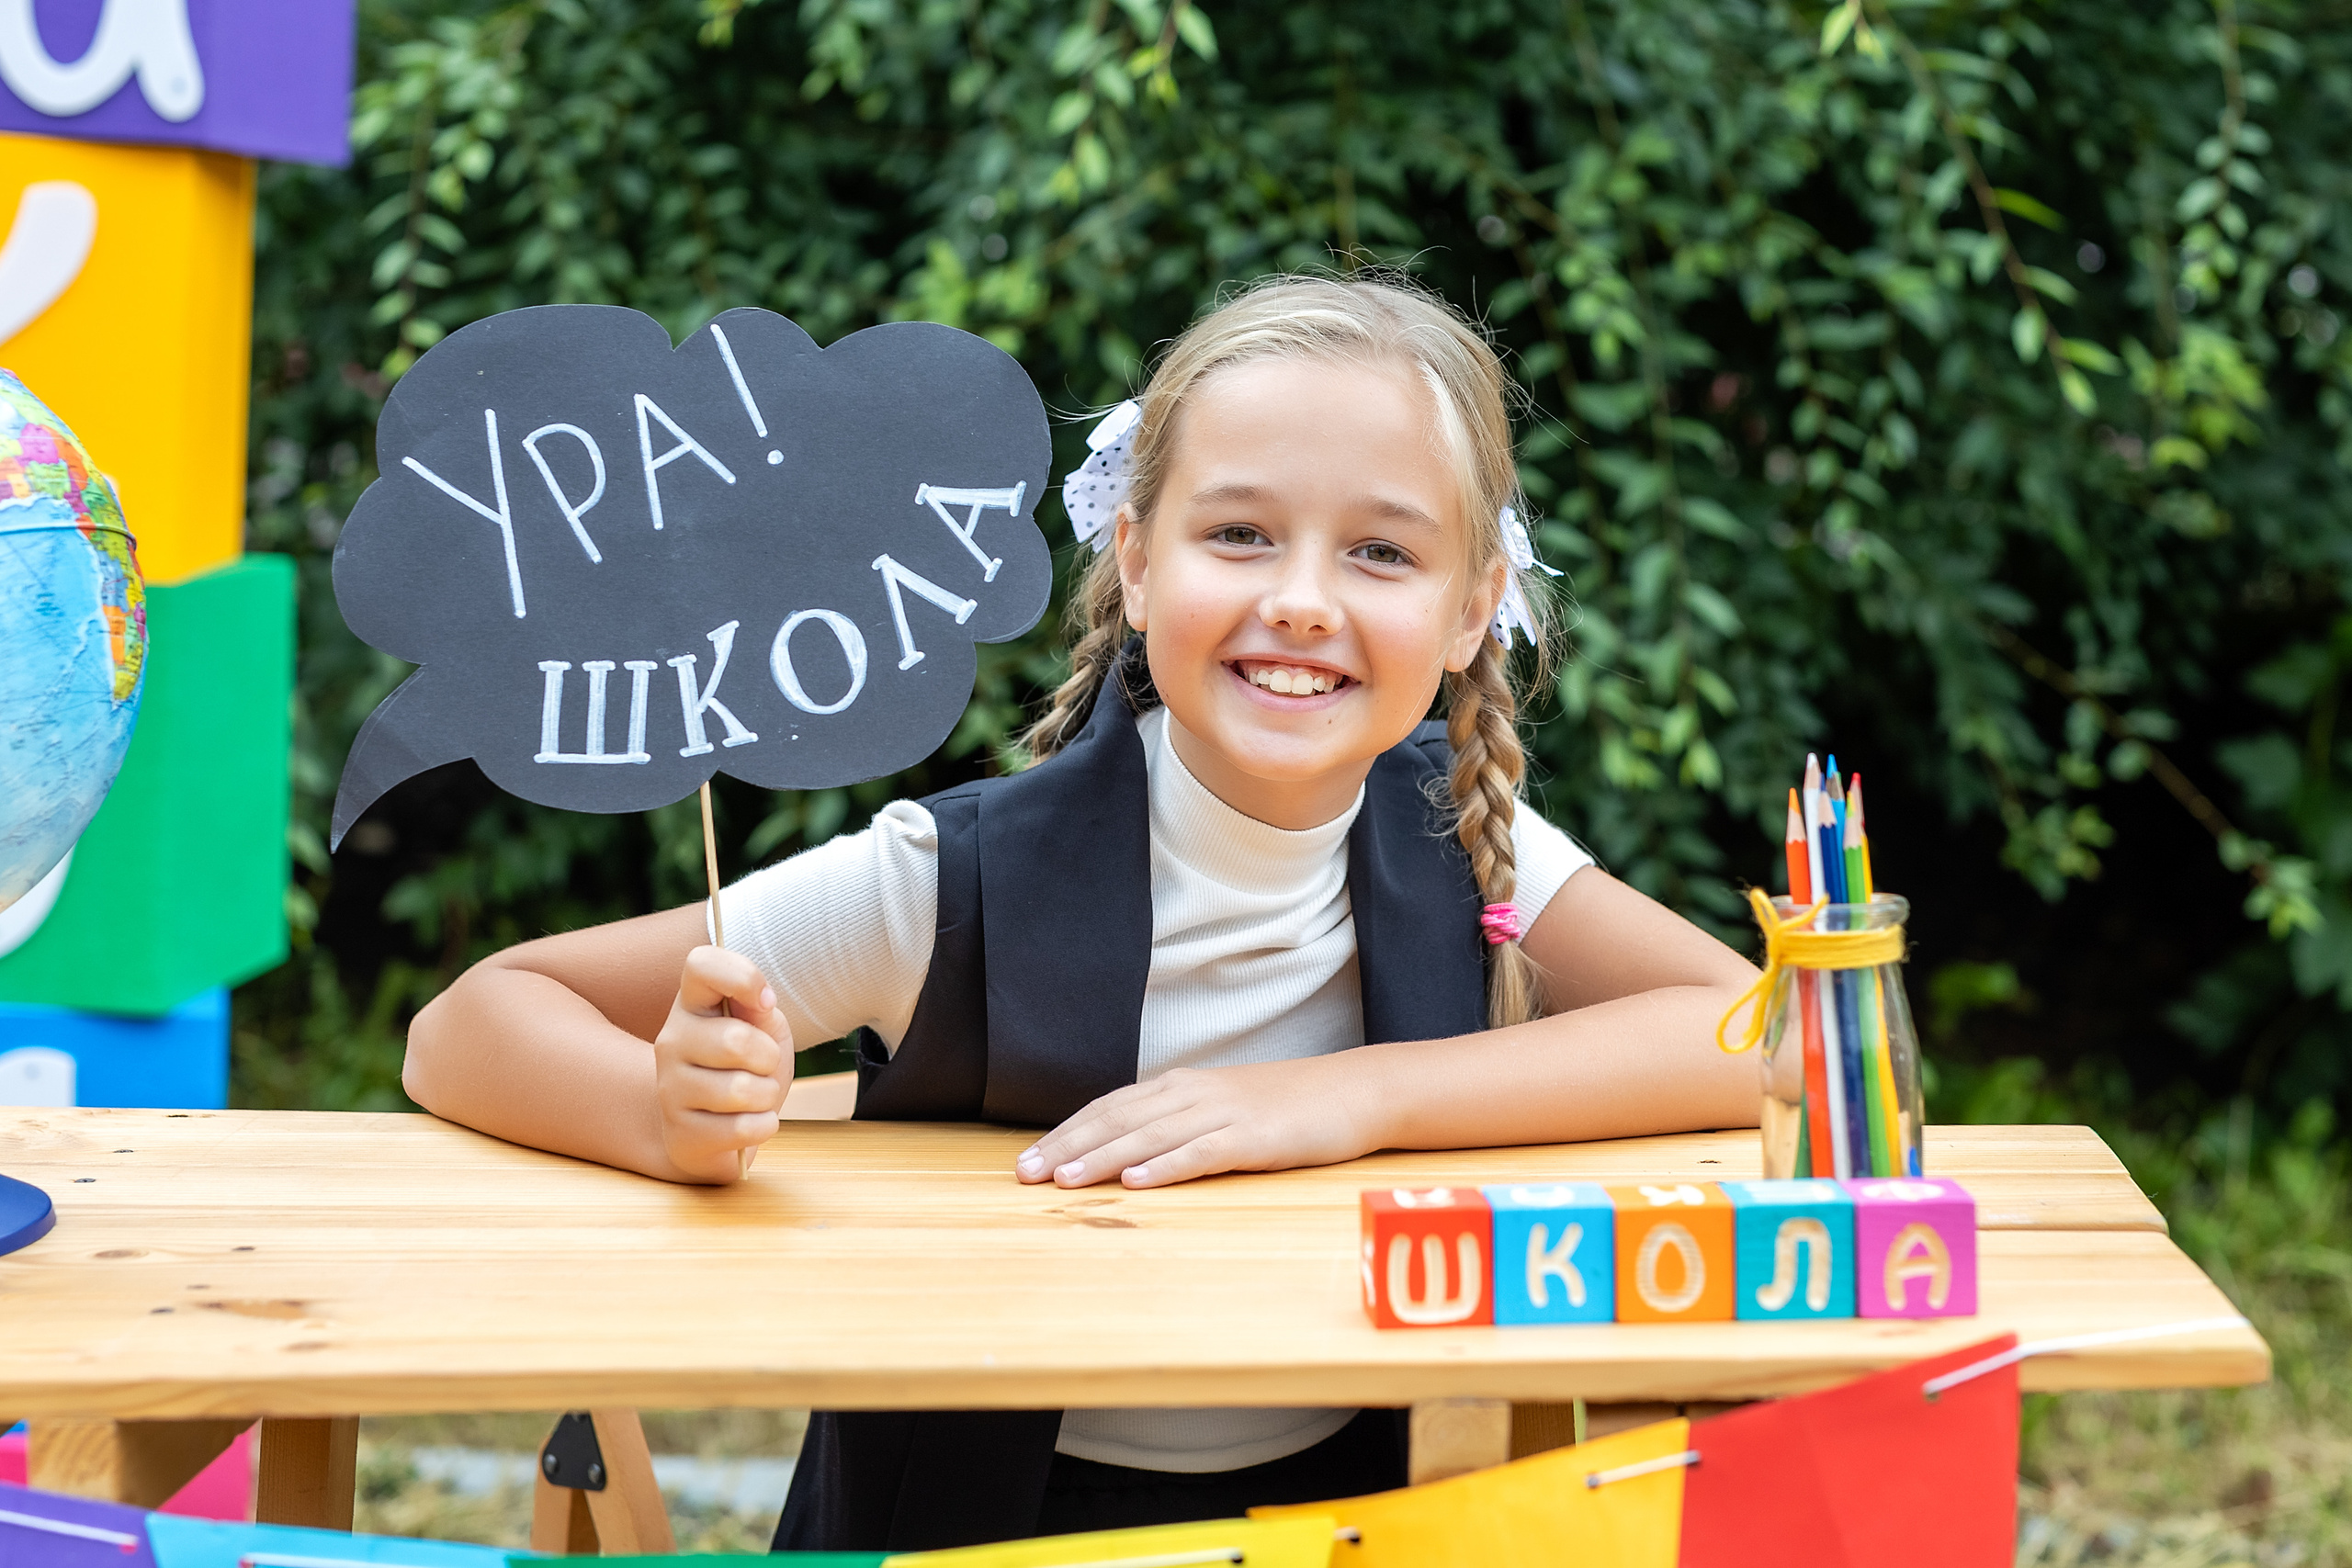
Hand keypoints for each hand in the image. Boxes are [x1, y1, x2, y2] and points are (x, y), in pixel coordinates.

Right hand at [653, 946, 793, 1182]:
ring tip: (753, 1097)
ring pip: (741, 1090)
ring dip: (766, 1096)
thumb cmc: (745, 1069)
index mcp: (693, 1004)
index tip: (764, 1001)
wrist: (715, 1129)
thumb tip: (761, 1002)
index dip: (742, 976)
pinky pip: (743, 1128)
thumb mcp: (762, 1031)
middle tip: (761, 1067)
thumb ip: (759, 1010)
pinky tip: (748, 1122)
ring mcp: (670, 1088)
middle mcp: (671, 1040)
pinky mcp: (680, 1133)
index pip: (701, 964)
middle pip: (736, 1040)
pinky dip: (763, 1125)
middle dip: (768, 1059)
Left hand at [1014, 1056, 1387, 1189]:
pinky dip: (1166, 1167)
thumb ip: (1176, 1123)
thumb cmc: (1284, 1105)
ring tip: (1065, 1181)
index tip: (1027, 1159)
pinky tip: (1138, 1183)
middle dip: (1068, 1147)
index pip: (1109, 1108)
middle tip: (1025, 1174)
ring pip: (1150, 1136)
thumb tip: (1128, 1151)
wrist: (1351, 1092)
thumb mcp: (1220, 1107)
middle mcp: (1192, 1094)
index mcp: (1179, 1086)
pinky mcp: (1253, 1137)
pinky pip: (1201, 1152)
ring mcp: (1222, 1113)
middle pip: (1117, 1120)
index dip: (1066, 1133)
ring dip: (1104, 1159)